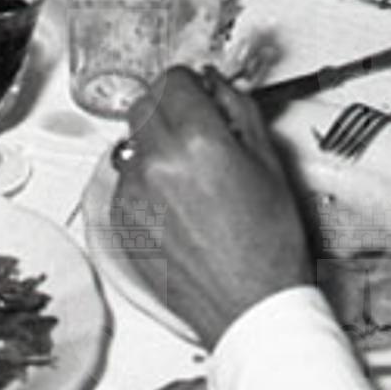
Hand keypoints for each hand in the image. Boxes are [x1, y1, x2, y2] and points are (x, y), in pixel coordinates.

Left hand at [112, 67, 313, 348]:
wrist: (251, 310)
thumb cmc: (269, 248)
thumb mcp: (270, 166)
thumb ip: (238, 110)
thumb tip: (214, 81)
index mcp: (198, 141)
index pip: (173, 79)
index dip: (191, 86)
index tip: (200, 98)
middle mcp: (158, 160)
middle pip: (146, 103)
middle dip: (169, 109)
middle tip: (196, 134)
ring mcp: (133, 189)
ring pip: (133, 139)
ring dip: (155, 145)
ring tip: (191, 179)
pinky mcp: (120, 215)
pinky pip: (125, 177)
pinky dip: (145, 181)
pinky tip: (177, 206)